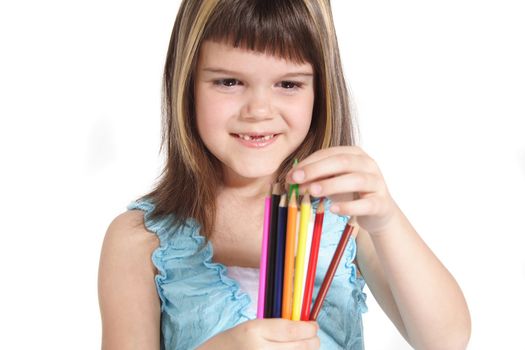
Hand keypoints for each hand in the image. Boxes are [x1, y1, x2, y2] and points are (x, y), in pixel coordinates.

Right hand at [197, 319, 319, 349]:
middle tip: (313, 337)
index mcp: (254, 331)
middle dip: (312, 341)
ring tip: (303, 347)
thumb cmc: (232, 343)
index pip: (292, 330)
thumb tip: (305, 326)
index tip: (313, 325)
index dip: (308, 328)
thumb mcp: (251, 327)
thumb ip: (276, 327)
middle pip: (301, 347)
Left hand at [285, 146, 399, 234]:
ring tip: (313, 191)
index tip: (291, 174)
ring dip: (331, 185)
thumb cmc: (351, 193)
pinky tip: (333, 209)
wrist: (378, 212)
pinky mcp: (381, 203)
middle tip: (297, 179)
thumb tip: (292, 178)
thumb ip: (316, 177)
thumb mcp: (332, 181)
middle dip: (317, 170)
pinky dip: (349, 206)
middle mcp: (368, 164)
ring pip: (355, 180)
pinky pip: (365, 204)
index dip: (309, 163)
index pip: (329, 154)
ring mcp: (377, 183)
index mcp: (355, 154)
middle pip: (342, 162)